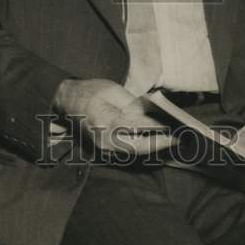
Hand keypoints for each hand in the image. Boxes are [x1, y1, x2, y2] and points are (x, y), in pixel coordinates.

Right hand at [53, 78, 173, 154]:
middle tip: (179, 140)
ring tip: (172, 141)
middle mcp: (105, 141)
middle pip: (139, 147)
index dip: (158, 128)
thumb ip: (133, 105)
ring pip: (135, 153)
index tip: (175, 127)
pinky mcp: (104, 152)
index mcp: (106, 122)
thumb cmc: (90, 92)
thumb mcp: (113, 91)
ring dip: (154, 148)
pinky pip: (128, 153)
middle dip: (161, 144)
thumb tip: (154, 115)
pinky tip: (156, 142)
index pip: (138, 127)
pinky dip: (143, 148)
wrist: (66, 102)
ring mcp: (103, 149)